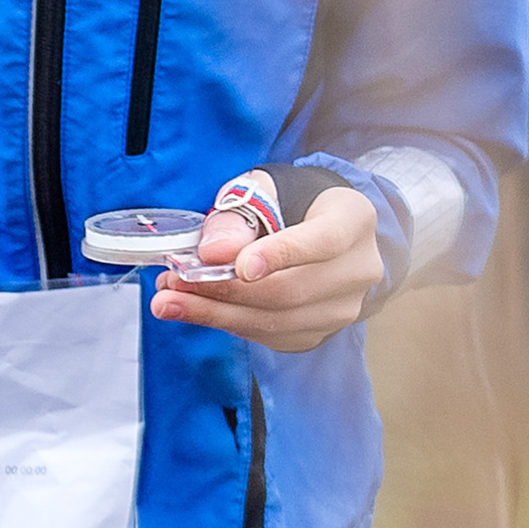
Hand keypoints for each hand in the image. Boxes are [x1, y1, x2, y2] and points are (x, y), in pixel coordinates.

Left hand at [151, 184, 382, 352]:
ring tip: (168, 301)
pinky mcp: (321, 333)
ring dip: (216, 314)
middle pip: (292, 290)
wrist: (320, 229)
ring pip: (278, 321)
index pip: (323, 241)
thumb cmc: (291, 203)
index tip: (239, 267)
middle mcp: (359, 269)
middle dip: (225, 291)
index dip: (281, 254)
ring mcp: (344, 308)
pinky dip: (229, 325)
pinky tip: (197, 310)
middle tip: (173, 284)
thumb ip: (239, 215)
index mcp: (353, 219)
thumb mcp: (265, 190)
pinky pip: (271, 337)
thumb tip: (214, 252)